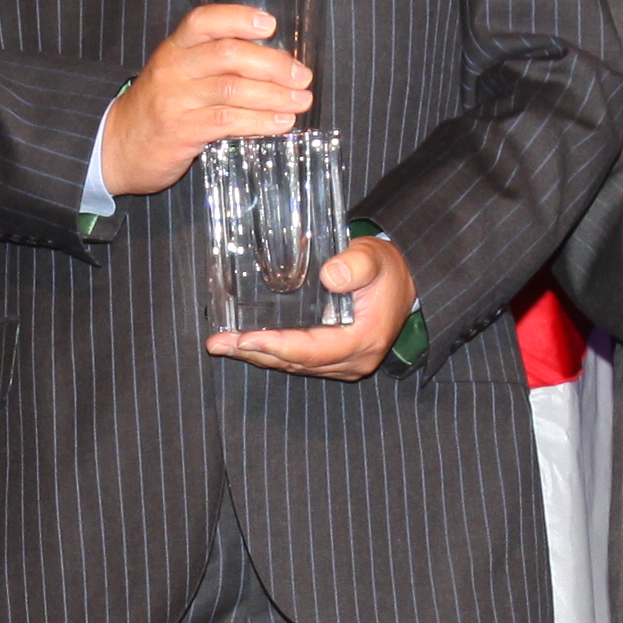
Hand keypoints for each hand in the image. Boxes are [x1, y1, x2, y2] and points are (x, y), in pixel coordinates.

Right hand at [98, 3, 313, 196]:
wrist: (116, 146)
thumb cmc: (158, 109)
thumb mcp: (177, 75)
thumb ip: (213, 64)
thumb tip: (274, 64)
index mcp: (174, 48)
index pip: (204, 21)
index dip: (239, 18)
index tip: (270, 25)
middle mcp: (173, 69)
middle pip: (227, 54)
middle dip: (272, 64)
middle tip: (302, 76)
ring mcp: (175, 100)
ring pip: (232, 89)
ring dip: (274, 95)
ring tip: (300, 102)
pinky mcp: (180, 132)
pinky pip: (227, 122)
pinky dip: (259, 121)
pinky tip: (280, 124)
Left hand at [214, 236, 414, 379]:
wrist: (404, 279)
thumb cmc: (385, 267)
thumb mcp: (373, 257)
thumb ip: (355, 265)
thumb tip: (329, 275)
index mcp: (364, 340)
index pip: (313, 350)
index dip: (277, 346)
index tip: (245, 338)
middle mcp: (354, 360)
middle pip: (297, 363)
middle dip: (255, 353)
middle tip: (218, 343)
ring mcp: (345, 364)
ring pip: (295, 365)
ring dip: (258, 355)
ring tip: (222, 344)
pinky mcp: (336, 360)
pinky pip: (299, 361)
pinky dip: (272, 353)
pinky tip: (246, 344)